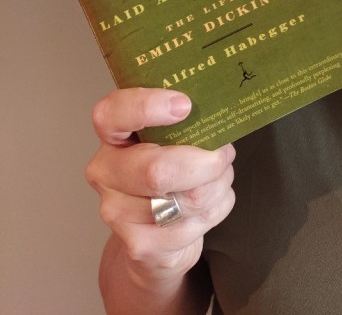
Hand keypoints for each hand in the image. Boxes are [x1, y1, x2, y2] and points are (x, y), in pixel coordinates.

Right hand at [86, 89, 235, 281]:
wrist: (153, 239)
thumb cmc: (169, 172)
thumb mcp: (170, 139)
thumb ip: (185, 123)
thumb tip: (218, 114)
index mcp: (112, 135)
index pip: (112, 114)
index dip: (147, 106)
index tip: (185, 106)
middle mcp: (106, 172)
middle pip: (158, 170)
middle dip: (206, 163)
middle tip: (224, 155)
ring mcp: (117, 213)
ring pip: (187, 198)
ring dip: (218, 186)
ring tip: (219, 179)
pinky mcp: (140, 245)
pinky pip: (195, 223)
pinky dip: (217, 209)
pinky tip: (210, 205)